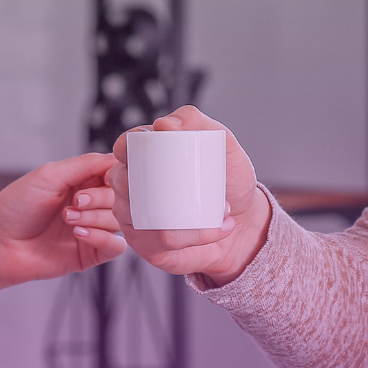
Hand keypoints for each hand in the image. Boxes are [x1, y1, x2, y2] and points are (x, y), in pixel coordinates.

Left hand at [0, 154, 124, 292]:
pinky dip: (103, 238)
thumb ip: (85, 164)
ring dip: (96, 218)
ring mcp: (91, 229)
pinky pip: (116, 247)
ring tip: (69, 219)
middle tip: (76, 202)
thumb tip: (116, 158)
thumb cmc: (15, 207)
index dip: (115, 176)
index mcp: (81, 181)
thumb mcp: (49, 175)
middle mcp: (89, 204)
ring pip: (120, 221)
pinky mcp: (89, 254)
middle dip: (101, 198)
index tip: (105, 178)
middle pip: (121, 198)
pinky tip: (79, 234)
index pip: (115, 173)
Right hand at [111, 107, 270, 284]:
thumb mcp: (222, 144)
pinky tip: (219, 228)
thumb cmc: (229, 181)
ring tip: (221, 209)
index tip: (147, 147)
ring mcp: (137, 218)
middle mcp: (134, 187)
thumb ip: (197, 122)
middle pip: (121, 181)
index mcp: (146, 158)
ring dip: (182, 213)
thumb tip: (163, 124)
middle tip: (203, 185)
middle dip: (152, 183)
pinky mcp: (147, 245)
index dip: (125, 146)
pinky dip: (194, 235)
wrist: (245, 223)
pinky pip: (160, 240)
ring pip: (139, 213)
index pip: (123, 148)